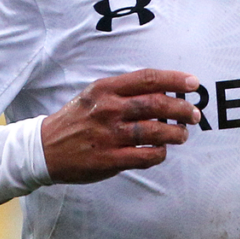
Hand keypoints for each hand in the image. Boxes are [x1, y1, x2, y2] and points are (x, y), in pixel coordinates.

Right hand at [41, 68, 201, 183]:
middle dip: (182, 109)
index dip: (175, 80)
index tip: (193, 84)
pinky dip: (160, 153)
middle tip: (194, 114)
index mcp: (106, 89)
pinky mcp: (108, 159)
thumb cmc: (77, 118)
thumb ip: (124, 91)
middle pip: (156, 104)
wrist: (45, 148)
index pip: (148, 79)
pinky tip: (162, 150)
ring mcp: (108, 135)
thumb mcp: (95, 94)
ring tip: (182, 134)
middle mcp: (108, 109)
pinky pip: (145, 156)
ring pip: (155, 132)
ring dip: (176, 133)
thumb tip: (163, 91)